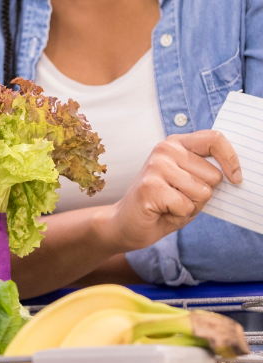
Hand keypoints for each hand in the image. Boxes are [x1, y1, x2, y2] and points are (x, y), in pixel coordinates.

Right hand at [104, 130, 241, 251]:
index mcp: (176, 144)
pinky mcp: (150, 187)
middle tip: (179, 197)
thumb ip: (207, 173)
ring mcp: (155, 166)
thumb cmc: (164, 203)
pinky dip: (179, 215)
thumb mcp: (190, 183)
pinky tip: (162, 211)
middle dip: (203, 194)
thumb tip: (234, 175)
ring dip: (191, 206)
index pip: (214, 139)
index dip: (231, 159)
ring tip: (170, 204)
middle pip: (214, 175)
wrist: (127, 223)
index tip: (236, 178)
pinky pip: (186, 206)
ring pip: (202, 192)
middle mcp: (165, 150)